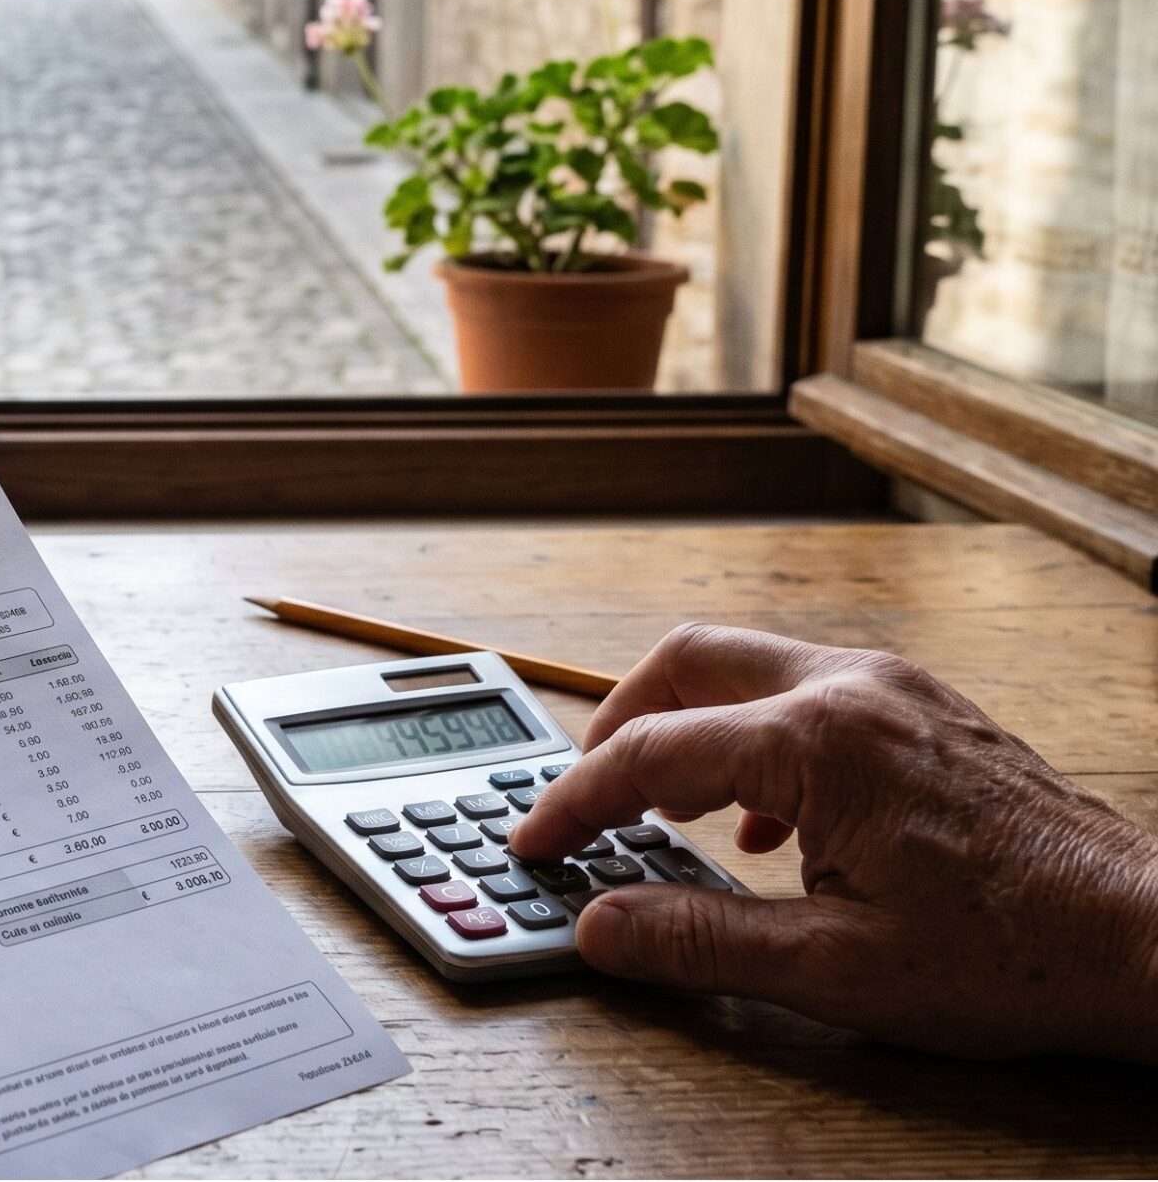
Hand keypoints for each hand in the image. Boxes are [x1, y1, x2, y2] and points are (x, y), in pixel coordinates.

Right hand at [508, 624, 1157, 1059]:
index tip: (536, 840)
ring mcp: (895, 690)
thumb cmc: (1014, 956)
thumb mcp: (835, 970)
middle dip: (613, 724)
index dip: (574, 801)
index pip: (649, 753)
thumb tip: (601, 928)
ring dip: (684, 726)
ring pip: (746, 666)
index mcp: (819, 743)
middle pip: (684, 662)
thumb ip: (700, 941)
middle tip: (579, 794)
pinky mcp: (924, 708)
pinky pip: (804, 691)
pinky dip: (750, 737)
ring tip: (658, 808)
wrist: (1143, 941)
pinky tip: (762, 824)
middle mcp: (853, 690)